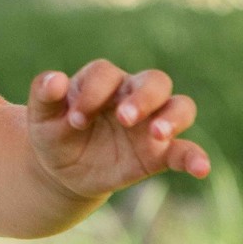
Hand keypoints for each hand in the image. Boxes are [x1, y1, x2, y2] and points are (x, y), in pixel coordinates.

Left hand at [26, 60, 208, 200]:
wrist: (63, 170)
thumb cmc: (54, 133)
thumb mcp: (41, 118)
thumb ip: (43, 96)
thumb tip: (54, 80)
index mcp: (102, 82)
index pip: (106, 74)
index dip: (92, 92)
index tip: (74, 120)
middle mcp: (132, 96)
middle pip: (154, 80)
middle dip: (143, 97)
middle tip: (123, 118)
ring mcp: (149, 124)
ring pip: (179, 106)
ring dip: (172, 117)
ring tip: (157, 133)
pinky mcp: (159, 153)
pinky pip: (185, 150)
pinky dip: (196, 156)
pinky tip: (202, 167)